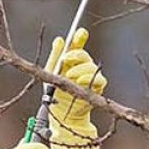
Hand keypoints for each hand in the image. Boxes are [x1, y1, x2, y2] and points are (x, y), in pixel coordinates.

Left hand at [45, 27, 107, 148]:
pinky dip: (90, 79)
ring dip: (80, 69)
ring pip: (91, 66)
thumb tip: (59, 40)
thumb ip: (55, 57)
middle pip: (84, 55)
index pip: (77, 46)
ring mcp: (90, 78)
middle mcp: (81, 67)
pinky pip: (99, 80)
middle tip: (67, 59)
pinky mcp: (96, 89)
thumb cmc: (54, 95)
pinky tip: (80, 81)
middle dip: (76, 55)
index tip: (80, 32)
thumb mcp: (50, 73)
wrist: (60, 116)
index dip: (80, 38)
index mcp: (70, 62)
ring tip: (70, 76)